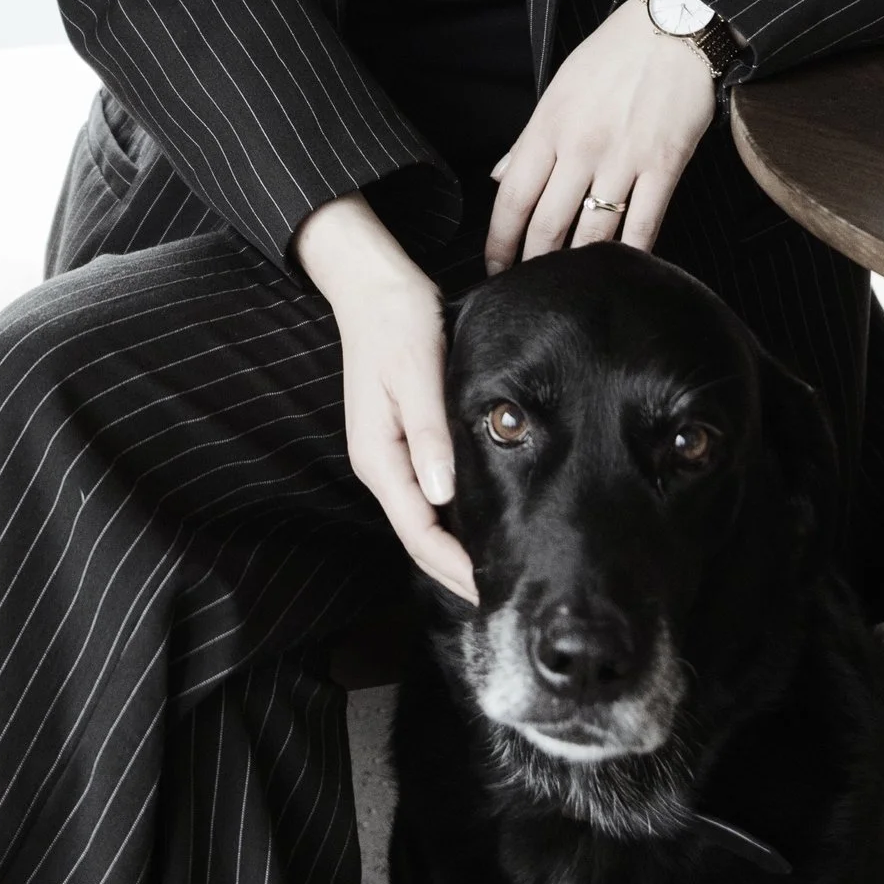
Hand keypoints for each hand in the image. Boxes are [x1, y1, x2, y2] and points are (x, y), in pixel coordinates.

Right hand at [292, 195, 477, 603]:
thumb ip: (430, 433)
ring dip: (457, 549)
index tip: (496, 592)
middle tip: (511, 596)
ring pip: (425, 519)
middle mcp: (380, 465)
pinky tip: (484, 523)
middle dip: (459, 572)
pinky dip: (454, 519)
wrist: (372, 287)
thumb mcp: (417, 373)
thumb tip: (443, 494)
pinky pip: (428, 494)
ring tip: (504, 570)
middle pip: (420, 537)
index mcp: (379, 457)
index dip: (456, 569)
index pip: (418, 534)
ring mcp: (390, 454)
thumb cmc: (396, 323)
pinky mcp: (404, 440)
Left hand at [486, 0, 716, 272]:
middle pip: (547, 226)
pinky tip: (623, 272)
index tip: (495, 268)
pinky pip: (644, 224)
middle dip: (533, 265)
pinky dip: (632, 255)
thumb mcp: (557, 91)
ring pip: (592, 234)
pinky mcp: (664, 165)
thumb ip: (527, 140)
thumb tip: (500, 178)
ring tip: (571, 289)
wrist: (671, 30)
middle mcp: (580, 148)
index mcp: (548, 128)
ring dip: (579, 268)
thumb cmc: (611, 58)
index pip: (512, 199)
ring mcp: (623, 159)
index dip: (500, 242)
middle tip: (530, 291)